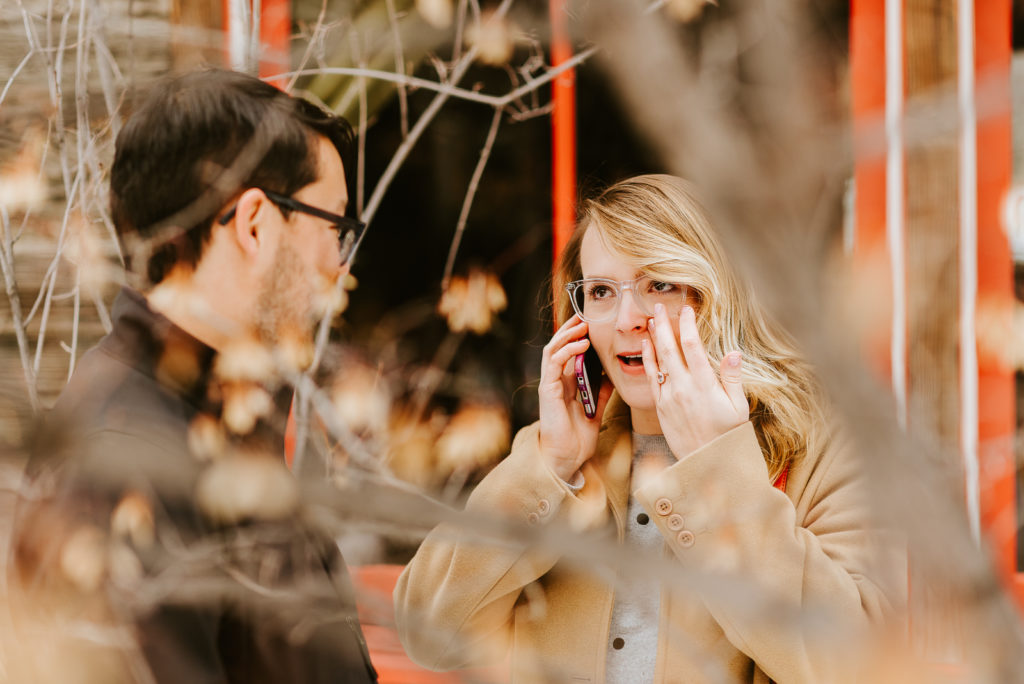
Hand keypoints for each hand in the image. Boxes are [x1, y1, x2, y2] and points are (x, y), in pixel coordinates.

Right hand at [538, 315, 613, 481]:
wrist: (567, 458)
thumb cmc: (578, 437)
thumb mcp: (596, 408)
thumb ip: (601, 391)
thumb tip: (611, 374)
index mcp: (566, 384)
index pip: (569, 351)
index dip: (578, 335)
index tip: (592, 322)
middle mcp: (556, 381)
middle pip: (559, 345)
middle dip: (571, 329)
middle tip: (586, 316)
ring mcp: (550, 384)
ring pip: (553, 349)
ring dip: (568, 335)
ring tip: (583, 325)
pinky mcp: (547, 390)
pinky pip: (554, 363)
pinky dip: (566, 351)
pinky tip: (580, 345)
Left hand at [640, 303, 747, 458]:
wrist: (707, 464)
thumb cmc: (727, 435)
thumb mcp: (738, 407)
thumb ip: (732, 378)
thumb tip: (733, 352)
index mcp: (704, 385)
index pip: (693, 346)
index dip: (688, 324)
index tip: (686, 308)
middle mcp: (683, 388)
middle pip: (670, 349)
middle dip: (664, 325)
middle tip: (658, 305)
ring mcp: (669, 397)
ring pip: (658, 361)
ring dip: (654, 339)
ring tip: (651, 320)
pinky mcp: (660, 407)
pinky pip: (651, 378)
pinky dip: (648, 360)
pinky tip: (646, 347)